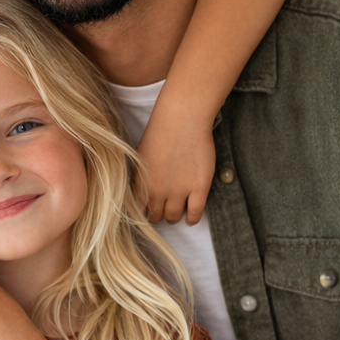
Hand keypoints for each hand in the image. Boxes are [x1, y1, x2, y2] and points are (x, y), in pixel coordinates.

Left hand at [135, 111, 214, 225]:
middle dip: (158, 216)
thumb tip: (142, 189)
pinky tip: (192, 219)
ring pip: (174, 216)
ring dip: (174, 217)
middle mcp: (158, 190)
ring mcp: (179, 191)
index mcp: (141, 182)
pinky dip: (192, 219)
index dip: (145, 212)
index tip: (149, 212)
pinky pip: (195, 213)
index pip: (140, 208)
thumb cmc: (160, 131)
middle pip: (156, 215)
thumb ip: (141, 175)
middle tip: (162, 214)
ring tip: (176, 214)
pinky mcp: (199, 187)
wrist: (182, 119)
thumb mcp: (140, 155)